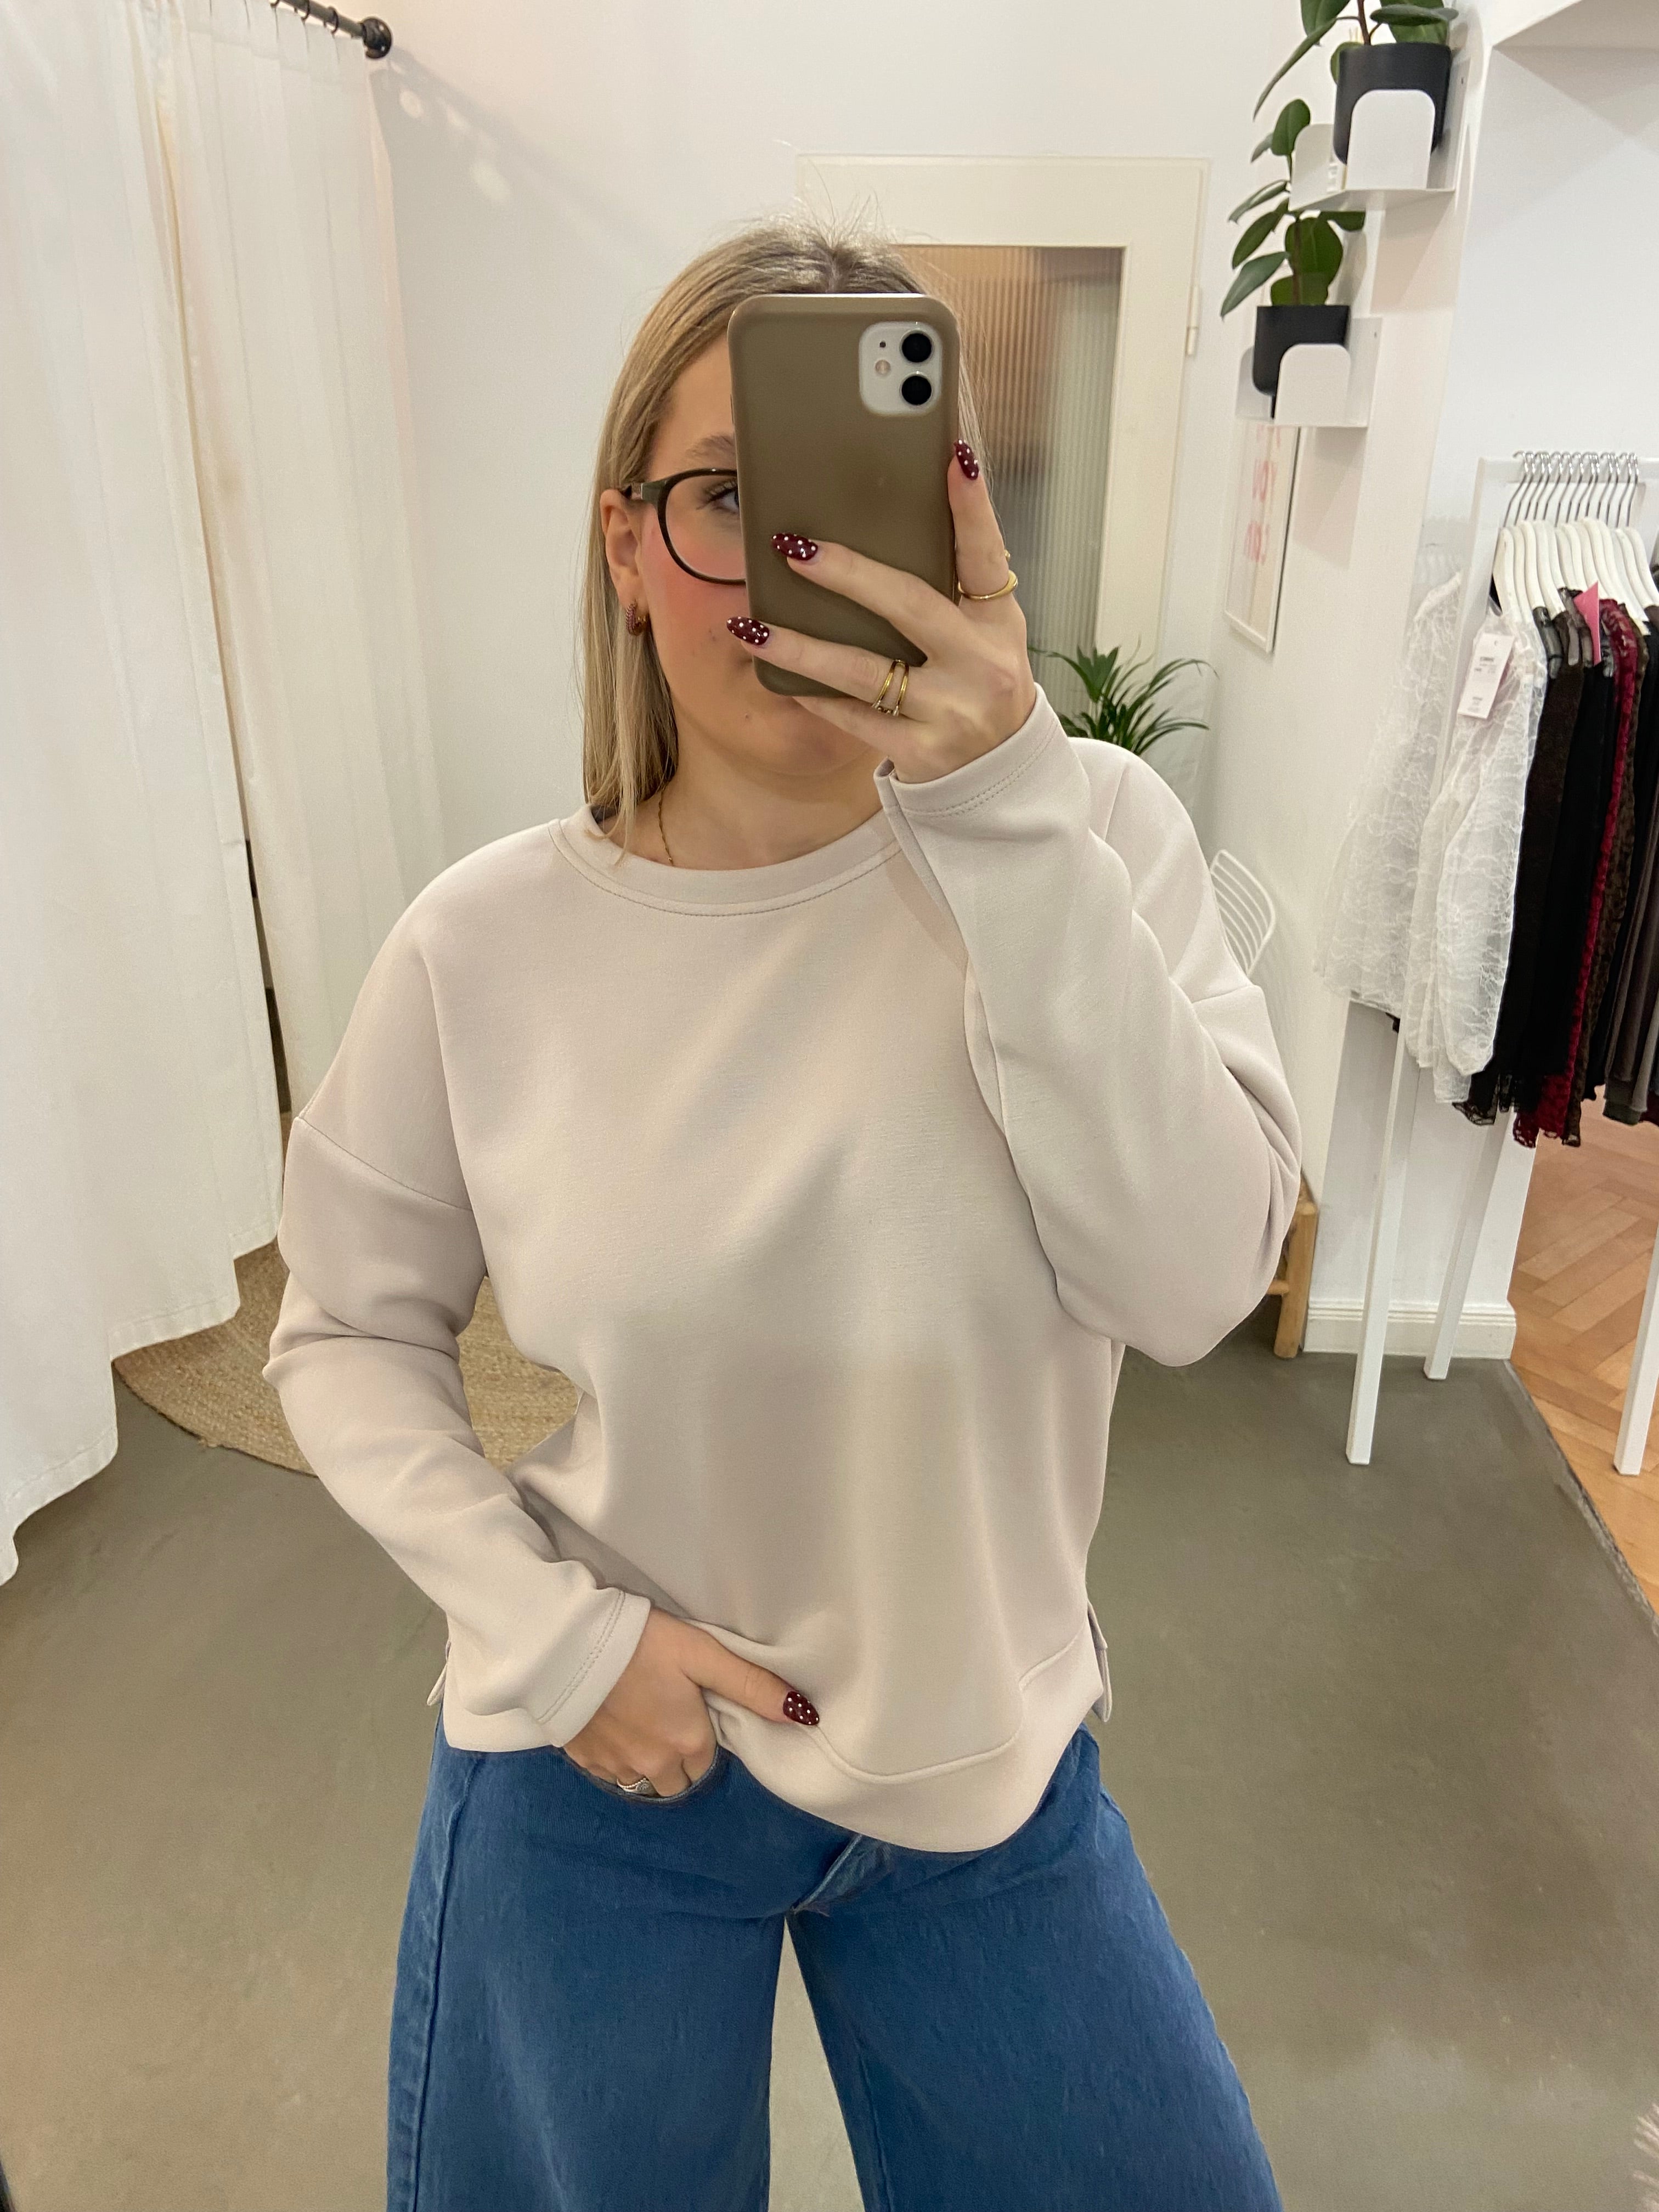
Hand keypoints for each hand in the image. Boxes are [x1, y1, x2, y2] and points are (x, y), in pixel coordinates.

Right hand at [560, 1605, 817, 1795]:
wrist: (567, 1644)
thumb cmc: (642, 1644)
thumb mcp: (703, 1654)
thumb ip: (752, 1685)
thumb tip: (805, 1715)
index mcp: (689, 1743)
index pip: (707, 1759)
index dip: (700, 1733)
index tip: (688, 1705)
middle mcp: (655, 1767)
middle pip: (678, 1777)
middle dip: (676, 1753)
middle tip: (662, 1708)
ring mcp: (616, 1768)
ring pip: (643, 1779)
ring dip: (646, 1758)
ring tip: (636, 1715)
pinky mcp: (584, 1762)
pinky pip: (610, 1772)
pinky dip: (614, 1755)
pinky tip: (610, 1722)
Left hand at [726, 440, 1038, 784]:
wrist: (998, 771)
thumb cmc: (978, 682)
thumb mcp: (985, 632)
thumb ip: (951, 586)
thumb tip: (893, 518)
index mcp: (997, 622)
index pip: (984, 556)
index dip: (972, 508)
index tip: (954, 458)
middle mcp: (979, 664)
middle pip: (909, 605)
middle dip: (847, 573)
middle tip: (792, 546)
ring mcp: (950, 711)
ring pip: (863, 671)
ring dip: (800, 647)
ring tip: (748, 625)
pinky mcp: (921, 753)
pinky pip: (854, 718)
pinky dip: (815, 696)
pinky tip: (779, 678)